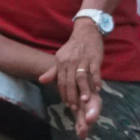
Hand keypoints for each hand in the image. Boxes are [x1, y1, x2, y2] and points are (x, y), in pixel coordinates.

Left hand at [40, 22, 104, 137]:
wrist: (86, 32)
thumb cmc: (74, 47)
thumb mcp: (61, 57)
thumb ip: (53, 71)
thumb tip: (41, 80)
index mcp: (61, 62)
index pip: (61, 81)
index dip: (63, 93)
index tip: (67, 104)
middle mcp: (71, 62)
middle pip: (70, 81)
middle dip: (72, 95)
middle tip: (75, 107)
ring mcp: (83, 60)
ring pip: (81, 77)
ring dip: (83, 89)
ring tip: (85, 100)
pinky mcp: (94, 59)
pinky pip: (95, 71)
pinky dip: (96, 80)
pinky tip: (98, 88)